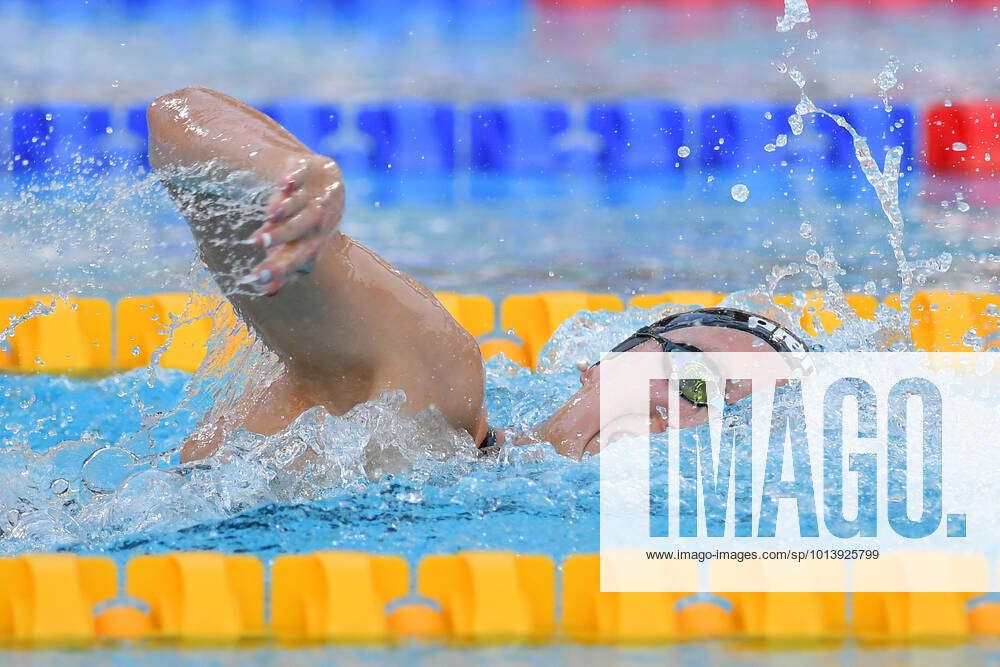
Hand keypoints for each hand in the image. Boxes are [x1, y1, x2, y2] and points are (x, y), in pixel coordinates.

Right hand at [249, 155, 343, 294]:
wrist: (316, 174)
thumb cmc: (298, 216)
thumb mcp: (291, 240)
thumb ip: (281, 263)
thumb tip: (267, 292)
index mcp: (320, 239)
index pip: (305, 257)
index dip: (283, 267)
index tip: (257, 277)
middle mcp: (326, 217)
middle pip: (308, 231)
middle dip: (284, 237)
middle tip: (256, 242)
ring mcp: (322, 191)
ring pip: (307, 203)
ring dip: (288, 209)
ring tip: (268, 216)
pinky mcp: (315, 166)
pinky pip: (306, 172)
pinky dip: (296, 178)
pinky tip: (284, 184)